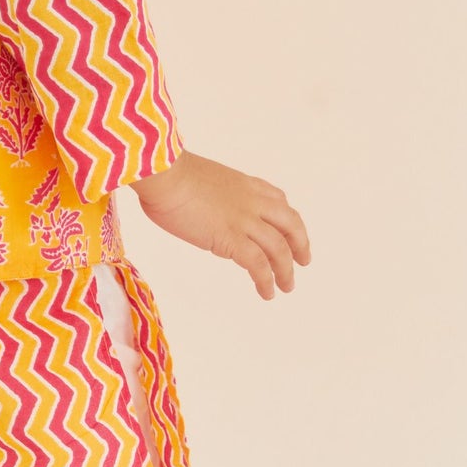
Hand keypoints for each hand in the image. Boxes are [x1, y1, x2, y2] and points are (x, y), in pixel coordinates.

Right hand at [131, 151, 310, 301]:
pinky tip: (268, 293)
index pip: (277, 200)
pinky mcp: (232, 238)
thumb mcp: (201, 179)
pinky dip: (266, 281)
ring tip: (287, 286)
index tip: (289, 230)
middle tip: (303, 260)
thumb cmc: (167, 174)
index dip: (287, 219)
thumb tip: (202, 210)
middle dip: (300, 243)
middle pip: (290, 223)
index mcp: (244, 184)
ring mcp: (244, 220)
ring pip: (279, 248)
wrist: (163, 174)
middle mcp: (252, 201)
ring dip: (286, 270)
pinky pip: (259, 264)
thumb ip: (212, 195)